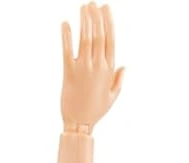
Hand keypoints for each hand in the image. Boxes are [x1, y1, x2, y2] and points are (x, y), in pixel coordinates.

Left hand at [60, 4, 123, 132]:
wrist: (79, 124)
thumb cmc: (96, 111)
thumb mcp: (113, 97)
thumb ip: (119, 80)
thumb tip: (124, 66)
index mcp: (109, 70)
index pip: (110, 39)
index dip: (108, 21)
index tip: (105, 8)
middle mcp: (97, 66)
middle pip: (98, 35)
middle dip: (96, 16)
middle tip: (92, 3)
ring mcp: (83, 69)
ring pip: (85, 38)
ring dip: (84, 20)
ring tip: (83, 7)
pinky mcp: (69, 72)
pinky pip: (67, 50)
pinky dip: (66, 36)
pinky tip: (65, 23)